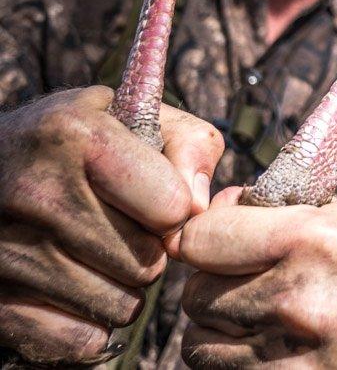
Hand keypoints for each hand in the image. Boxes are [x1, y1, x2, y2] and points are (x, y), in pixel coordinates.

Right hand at [0, 86, 221, 363]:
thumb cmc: (73, 139)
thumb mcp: (130, 113)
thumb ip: (189, 145)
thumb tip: (199, 209)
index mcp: (77, 136)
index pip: (171, 206)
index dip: (176, 209)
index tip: (157, 202)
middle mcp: (36, 192)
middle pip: (147, 264)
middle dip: (149, 251)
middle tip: (122, 230)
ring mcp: (7, 250)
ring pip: (119, 305)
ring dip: (122, 287)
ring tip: (98, 254)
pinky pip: (80, 340)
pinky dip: (88, 324)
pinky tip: (75, 288)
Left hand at [178, 190, 336, 366]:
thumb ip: (268, 212)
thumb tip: (203, 214)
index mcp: (316, 241)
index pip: (204, 238)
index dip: (203, 237)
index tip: (213, 241)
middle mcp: (300, 299)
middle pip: (196, 292)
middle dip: (212, 283)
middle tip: (244, 280)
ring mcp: (292, 354)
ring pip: (198, 339)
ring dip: (218, 327)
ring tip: (258, 314)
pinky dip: (229, 357)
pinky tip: (264, 342)